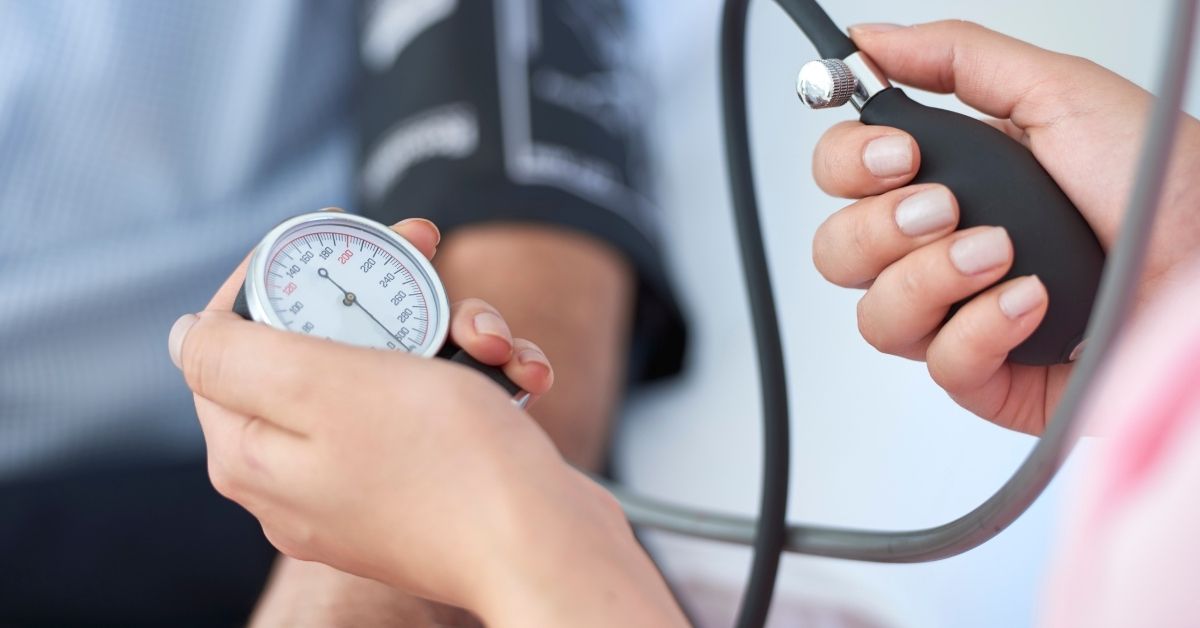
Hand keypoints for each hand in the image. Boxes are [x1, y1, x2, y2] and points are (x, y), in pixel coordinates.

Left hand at [170, 218, 682, 625]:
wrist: (549, 548)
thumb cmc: (448, 465)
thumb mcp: (325, 386)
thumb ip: (236, 354)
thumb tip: (188, 335)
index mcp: (253, 452)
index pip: (230, 336)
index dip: (279, 272)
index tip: (337, 237)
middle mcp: (301, 474)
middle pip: (321, 344)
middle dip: (385, 294)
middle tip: (428, 251)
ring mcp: (367, 482)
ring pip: (391, 368)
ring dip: (451, 333)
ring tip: (492, 342)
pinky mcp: (428, 485)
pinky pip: (439, 408)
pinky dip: (480, 378)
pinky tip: (521, 375)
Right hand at [810, 21, 1199, 433]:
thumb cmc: (1161, 184)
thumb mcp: (1058, 92)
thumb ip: (956, 59)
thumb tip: (867, 43)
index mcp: (948, 177)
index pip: (841, 176)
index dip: (849, 165)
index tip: (900, 154)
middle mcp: (940, 249)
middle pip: (836, 252)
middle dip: (881, 227)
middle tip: (947, 208)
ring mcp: (959, 314)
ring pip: (875, 317)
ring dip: (932, 278)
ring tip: (999, 255)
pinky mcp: (988, 375)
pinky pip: (939, 364)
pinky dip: (982, 330)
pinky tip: (1032, 303)